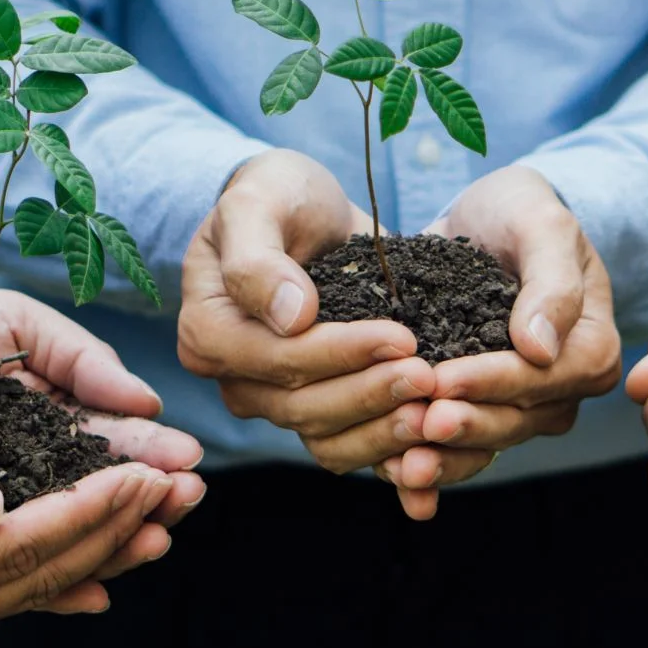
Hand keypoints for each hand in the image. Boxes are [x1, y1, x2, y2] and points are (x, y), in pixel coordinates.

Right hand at [0, 374, 176, 647]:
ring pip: (31, 588)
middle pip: (39, 571)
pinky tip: (108, 576)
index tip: (146, 471)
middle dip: (118, 529)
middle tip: (184, 490)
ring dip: (103, 552)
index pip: (20, 546)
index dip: (90, 510)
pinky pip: (4, 596)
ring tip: (168, 521)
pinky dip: (60, 580)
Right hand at [177, 150, 441, 492]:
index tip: (400, 337)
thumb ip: (258, 256)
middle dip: (370, 394)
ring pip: (327, 438)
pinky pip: (350, 445)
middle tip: (429, 376)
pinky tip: (432, 445)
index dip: (340, 354)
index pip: (277, 359)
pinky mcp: (319, 410)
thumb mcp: (258, 201)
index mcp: (210, 333)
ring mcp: (277, 401)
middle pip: (303, 407)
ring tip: (438, 412)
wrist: (304, 212)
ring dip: (384, 431)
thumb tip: (291, 317)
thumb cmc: (275, 196)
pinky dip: (390, 452)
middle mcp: (237, 379)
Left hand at [381, 166, 620, 517]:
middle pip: (515, 419)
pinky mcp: (481, 409)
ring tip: (402, 464)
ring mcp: (521, 405)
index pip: (542, 377)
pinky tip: (395, 476)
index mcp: (590, 349)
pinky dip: (430, 465)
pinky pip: (460, 448)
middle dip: (465, 424)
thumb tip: (541, 347)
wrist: (487, 219)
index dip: (492, 382)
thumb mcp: (542, 224)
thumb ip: (551, 281)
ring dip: (445, 458)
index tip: (444, 380)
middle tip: (418, 422)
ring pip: (487, 442)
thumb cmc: (521, 213)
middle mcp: (561, 388)